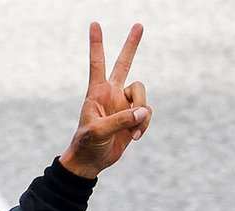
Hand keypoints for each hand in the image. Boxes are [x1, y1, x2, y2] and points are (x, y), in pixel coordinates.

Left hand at [59, 22, 151, 179]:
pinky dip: (144, 125)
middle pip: (124, 64)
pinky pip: (147, 114)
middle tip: (139, 25)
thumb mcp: (98, 132)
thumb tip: (142, 111)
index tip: (94, 24)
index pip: (97, 63)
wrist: (92, 162)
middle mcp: (112, 94)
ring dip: (142, 114)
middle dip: (132, 45)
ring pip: (143, 96)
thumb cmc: (87, 145)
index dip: (97, 44)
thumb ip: (120, 120)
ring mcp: (124, 104)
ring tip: (133, 132)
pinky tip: (135, 137)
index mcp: (97, 92)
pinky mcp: (133, 116)